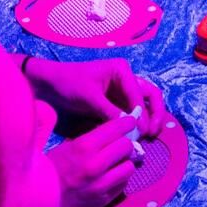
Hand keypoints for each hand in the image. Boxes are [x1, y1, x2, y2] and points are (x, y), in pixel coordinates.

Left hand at [25, 56, 170, 140]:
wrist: (50, 83)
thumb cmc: (69, 83)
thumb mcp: (90, 98)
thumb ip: (111, 112)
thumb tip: (130, 128)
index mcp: (122, 70)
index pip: (140, 94)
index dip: (144, 113)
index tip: (143, 131)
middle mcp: (126, 78)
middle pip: (151, 95)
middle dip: (155, 113)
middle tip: (153, 132)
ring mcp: (122, 90)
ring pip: (145, 103)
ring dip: (149, 118)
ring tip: (149, 135)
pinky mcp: (116, 101)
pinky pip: (132, 111)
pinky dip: (137, 121)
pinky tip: (136, 134)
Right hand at [48, 118, 141, 206]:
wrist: (37, 202)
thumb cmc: (49, 171)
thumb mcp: (65, 148)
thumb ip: (89, 140)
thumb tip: (112, 132)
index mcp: (83, 146)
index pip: (117, 128)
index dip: (126, 123)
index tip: (129, 122)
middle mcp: (96, 164)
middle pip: (127, 146)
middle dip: (125, 143)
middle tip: (120, 144)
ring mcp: (101, 184)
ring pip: (129, 166)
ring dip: (124, 163)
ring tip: (116, 163)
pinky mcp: (104, 200)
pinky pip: (123, 184)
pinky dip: (120, 179)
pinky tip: (110, 178)